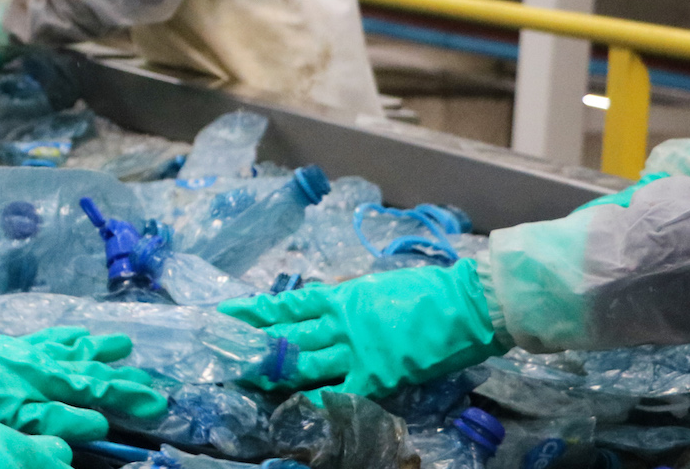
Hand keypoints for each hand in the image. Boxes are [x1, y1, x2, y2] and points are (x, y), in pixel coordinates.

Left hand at [0, 328, 166, 439]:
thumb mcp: (20, 419)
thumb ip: (61, 420)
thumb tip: (99, 422)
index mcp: (52, 383)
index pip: (99, 391)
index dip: (128, 398)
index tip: (156, 403)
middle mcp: (47, 362)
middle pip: (92, 368)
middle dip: (123, 376)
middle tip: (150, 380)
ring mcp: (31, 349)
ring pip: (75, 346)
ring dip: (101, 347)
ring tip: (125, 344)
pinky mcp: (13, 343)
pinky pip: (49, 335)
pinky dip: (67, 333)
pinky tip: (78, 332)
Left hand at [217, 258, 510, 399]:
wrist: (464, 304)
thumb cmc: (423, 290)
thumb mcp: (373, 284)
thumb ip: (344, 295)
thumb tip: (318, 303)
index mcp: (339, 295)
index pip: (286, 304)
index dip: (255, 310)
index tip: (227, 313)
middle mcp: (339, 322)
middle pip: (287, 335)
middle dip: (256, 345)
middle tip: (224, 352)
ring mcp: (356, 350)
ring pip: (304, 362)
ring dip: (276, 371)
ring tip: (247, 375)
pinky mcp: (376, 375)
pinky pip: (338, 391)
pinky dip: (316, 399)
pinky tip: (293, 404)